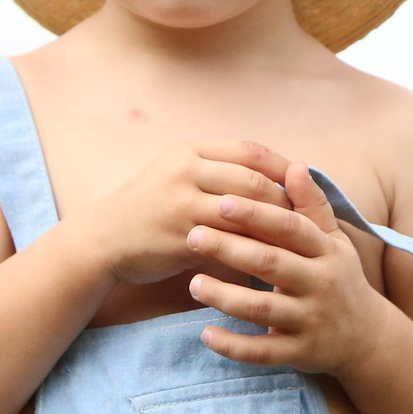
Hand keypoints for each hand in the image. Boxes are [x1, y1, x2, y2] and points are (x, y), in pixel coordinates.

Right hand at [72, 141, 295, 286]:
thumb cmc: (149, 208)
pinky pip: (229, 242)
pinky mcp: (180, 237)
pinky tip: (272, 263)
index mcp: (190, 151)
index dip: (281, 165)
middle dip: (286, 199)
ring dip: (275, 227)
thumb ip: (216, 171)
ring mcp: (182, 204)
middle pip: (253, 179)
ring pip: (245, 211)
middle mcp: (186, 171)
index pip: (248, 150)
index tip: (304, 183)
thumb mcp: (177, 175)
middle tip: (309, 218)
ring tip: (299, 243)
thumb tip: (273, 176)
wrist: (103, 239)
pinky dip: (254, 251)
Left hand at [186, 163, 390, 375]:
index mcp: (327, 251)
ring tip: (193, 284)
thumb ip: (311, 206)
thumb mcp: (334, 241)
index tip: (222, 201)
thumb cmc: (339, 277)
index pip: (290, 228)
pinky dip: (234, 346)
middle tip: (193, 236)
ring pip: (263, 308)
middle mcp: (321, 284)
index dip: (257, 214)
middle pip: (271, 263)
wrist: (367, 338)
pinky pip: (262, 352)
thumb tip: (293, 166)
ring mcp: (311, 320)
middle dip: (230, 249)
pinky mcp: (300, 353)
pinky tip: (206, 335)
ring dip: (225, 296)